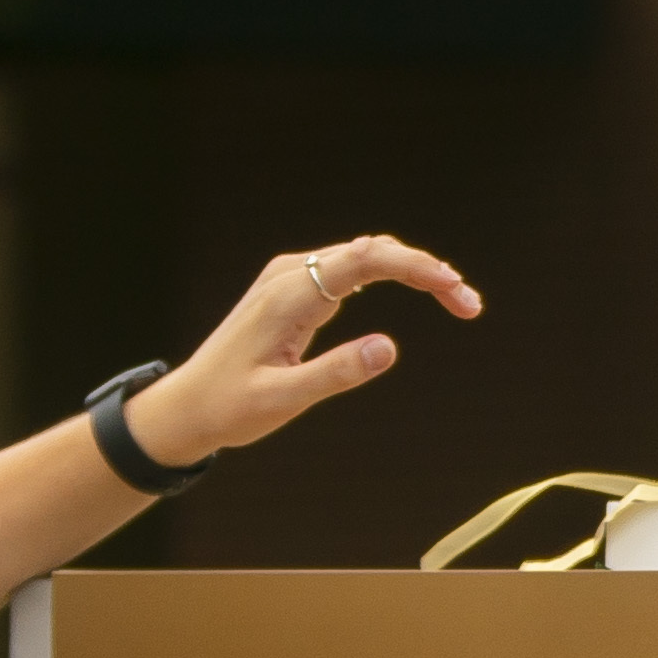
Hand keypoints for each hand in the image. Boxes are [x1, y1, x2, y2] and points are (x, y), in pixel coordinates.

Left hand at [122, 239, 482, 473]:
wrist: (186, 406)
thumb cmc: (229, 407)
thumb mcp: (283, 399)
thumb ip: (335, 374)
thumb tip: (389, 348)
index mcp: (290, 294)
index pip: (367, 259)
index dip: (419, 269)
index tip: (458, 293)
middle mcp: (292, 273)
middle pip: (374, 251)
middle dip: (427, 271)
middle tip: (471, 305)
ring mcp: (293, 277)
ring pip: (366, 257)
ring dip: (413, 272)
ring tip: (457, 301)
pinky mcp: (295, 289)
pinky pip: (351, 269)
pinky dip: (391, 276)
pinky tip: (418, 290)